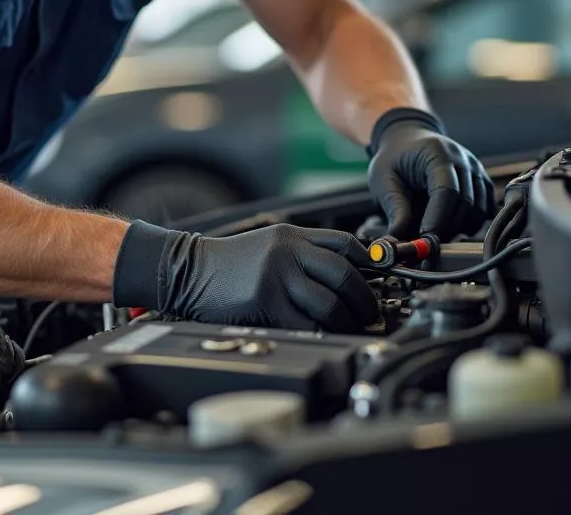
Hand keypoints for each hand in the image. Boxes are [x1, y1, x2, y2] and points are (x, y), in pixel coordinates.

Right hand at [112, 222, 378, 331]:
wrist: (188, 269)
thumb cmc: (228, 262)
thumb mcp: (268, 244)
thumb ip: (302, 253)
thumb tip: (344, 276)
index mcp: (291, 235)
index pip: (345, 243)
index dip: (371, 260)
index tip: (382, 276)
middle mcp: (288, 252)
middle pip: (345, 274)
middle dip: (365, 299)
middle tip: (371, 314)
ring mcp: (277, 277)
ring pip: (330, 303)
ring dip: (347, 321)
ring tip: (351, 329)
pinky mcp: (266, 303)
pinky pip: (306, 324)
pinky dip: (321, 333)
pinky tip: (325, 337)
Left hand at [367, 107, 494, 240]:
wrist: (408, 140)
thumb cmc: (394, 158)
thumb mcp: (383, 179)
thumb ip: (393, 207)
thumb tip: (398, 239)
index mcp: (437, 152)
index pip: (446, 190)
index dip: (438, 218)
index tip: (425, 238)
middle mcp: (462, 158)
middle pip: (465, 202)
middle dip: (446, 228)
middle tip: (425, 241)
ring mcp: (475, 169)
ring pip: (478, 210)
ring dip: (458, 228)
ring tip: (434, 229)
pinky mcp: (481, 180)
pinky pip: (484, 210)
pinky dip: (469, 223)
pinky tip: (449, 223)